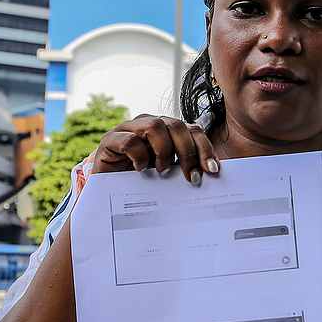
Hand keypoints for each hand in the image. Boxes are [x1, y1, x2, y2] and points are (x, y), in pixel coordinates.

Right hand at [90, 115, 219, 184]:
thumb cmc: (141, 185)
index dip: (204, 148)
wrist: (107, 197)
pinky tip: (141, 170)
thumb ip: (186, 169)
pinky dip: (139, 155)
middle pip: (176, 125)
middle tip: (190, 177)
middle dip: (188, 151)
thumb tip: (214, 174)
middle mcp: (149, 125)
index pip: (192, 129)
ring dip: (164, 150)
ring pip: (154, 125)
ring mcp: (128, 130)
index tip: (212, 170)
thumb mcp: (169, 176)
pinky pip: (128, 139)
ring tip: (163, 171)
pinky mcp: (110, 141)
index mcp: (167, 132)